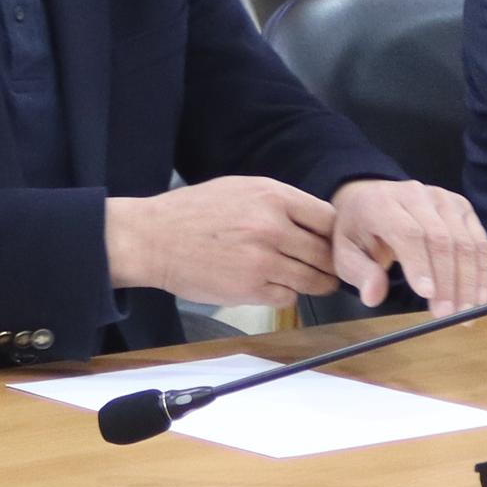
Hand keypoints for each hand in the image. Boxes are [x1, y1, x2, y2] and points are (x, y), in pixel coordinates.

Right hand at [106, 175, 339, 305]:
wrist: (153, 238)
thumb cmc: (194, 213)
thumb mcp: (241, 188)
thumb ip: (279, 202)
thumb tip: (314, 220)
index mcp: (272, 197)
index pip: (327, 219)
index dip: (333, 234)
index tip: (331, 242)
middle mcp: (272, 227)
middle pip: (325, 253)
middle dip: (330, 264)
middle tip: (331, 270)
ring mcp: (262, 260)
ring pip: (312, 279)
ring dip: (316, 283)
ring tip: (313, 282)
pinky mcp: (250, 289)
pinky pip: (288, 297)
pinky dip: (286, 295)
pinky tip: (275, 286)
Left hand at [326, 176, 486, 312]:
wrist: (371, 199)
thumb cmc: (358, 231)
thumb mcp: (345, 252)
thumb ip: (359, 273)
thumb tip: (373, 296)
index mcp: (382, 203)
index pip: (408, 232)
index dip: (420, 264)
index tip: (427, 295)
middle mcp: (416, 194)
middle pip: (441, 238)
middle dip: (447, 281)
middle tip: (448, 316)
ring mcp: (444, 199)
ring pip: (465, 241)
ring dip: (469, 281)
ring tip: (466, 313)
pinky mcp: (462, 208)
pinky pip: (480, 241)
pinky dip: (482, 272)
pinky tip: (479, 297)